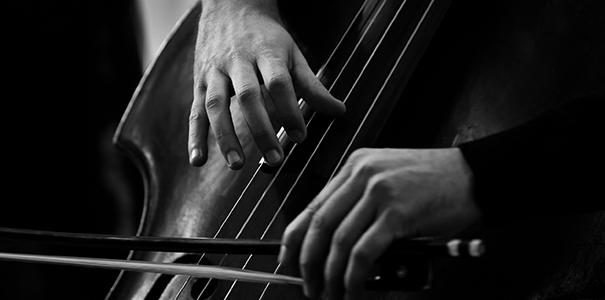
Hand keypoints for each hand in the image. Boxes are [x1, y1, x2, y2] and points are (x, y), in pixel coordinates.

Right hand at [189, 0, 345, 168]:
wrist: (231, 6)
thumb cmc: (266, 36)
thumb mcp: (292, 54)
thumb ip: (312, 86)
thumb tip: (339, 112)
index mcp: (266, 52)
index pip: (278, 83)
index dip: (289, 110)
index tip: (300, 136)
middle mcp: (238, 61)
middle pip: (248, 96)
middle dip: (260, 129)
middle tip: (274, 160)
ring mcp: (215, 71)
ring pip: (216, 104)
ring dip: (225, 136)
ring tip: (237, 164)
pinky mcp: (199, 81)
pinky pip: (195, 110)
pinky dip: (194, 137)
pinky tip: (198, 160)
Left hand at [279, 148, 479, 298]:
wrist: (474, 175)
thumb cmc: (435, 181)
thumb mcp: (387, 179)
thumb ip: (359, 203)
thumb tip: (333, 244)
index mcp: (355, 166)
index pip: (313, 205)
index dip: (295, 238)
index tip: (287, 259)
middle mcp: (362, 175)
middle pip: (320, 225)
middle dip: (308, 262)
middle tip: (307, 284)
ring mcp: (379, 193)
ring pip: (339, 242)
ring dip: (330, 275)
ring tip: (330, 293)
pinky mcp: (397, 214)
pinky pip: (363, 253)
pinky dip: (354, 277)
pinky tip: (354, 289)